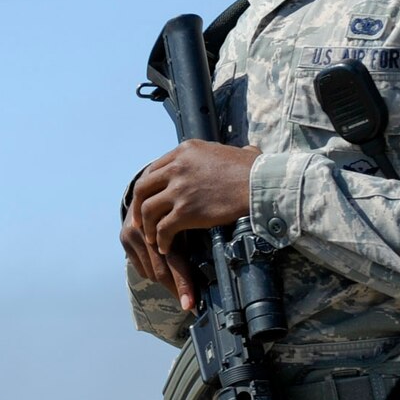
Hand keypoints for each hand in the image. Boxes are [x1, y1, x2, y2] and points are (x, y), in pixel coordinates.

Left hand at [120, 141, 262, 308]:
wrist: (261, 185)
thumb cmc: (255, 170)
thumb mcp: (233, 150)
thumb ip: (227, 152)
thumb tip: (246, 151)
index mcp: (184, 151)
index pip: (153, 169)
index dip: (146, 187)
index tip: (146, 199)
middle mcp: (177, 167)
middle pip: (143, 188)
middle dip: (138, 207)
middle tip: (140, 221)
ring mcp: (179, 190)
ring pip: (148, 210)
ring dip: (147, 227)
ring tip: (152, 238)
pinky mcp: (186, 212)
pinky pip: (163, 229)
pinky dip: (161, 241)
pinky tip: (165, 248)